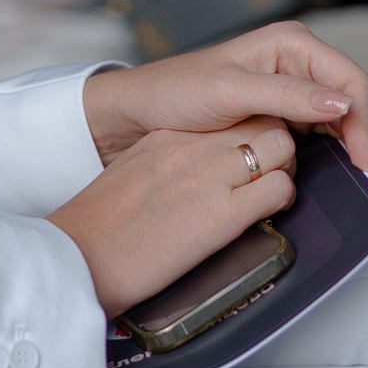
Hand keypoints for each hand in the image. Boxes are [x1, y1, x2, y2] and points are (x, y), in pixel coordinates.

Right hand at [48, 119, 298, 314]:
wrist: (83, 256)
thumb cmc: (101, 227)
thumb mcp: (135, 173)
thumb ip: (170, 161)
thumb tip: (196, 171)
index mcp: (172, 134)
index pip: (233, 111)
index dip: (250, 130)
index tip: (249, 151)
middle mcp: (196, 145)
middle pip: (265, 118)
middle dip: (276, 144)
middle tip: (269, 171)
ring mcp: (212, 175)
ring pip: (281, 146)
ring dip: (284, 168)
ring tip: (270, 192)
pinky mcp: (225, 213)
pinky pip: (279, 188)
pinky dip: (283, 199)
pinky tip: (267, 214)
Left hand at [80, 19, 367, 177]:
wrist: (140, 110)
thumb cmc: (175, 91)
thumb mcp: (230, 93)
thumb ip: (287, 95)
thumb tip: (342, 103)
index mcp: (290, 41)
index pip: (350, 80)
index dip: (364, 121)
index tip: (365, 162)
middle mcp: (296, 58)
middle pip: (351, 97)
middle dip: (362, 135)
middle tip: (366, 179)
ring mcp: (290, 84)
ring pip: (340, 115)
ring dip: (350, 144)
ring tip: (355, 180)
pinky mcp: (282, 109)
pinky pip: (319, 128)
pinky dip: (330, 148)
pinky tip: (331, 170)